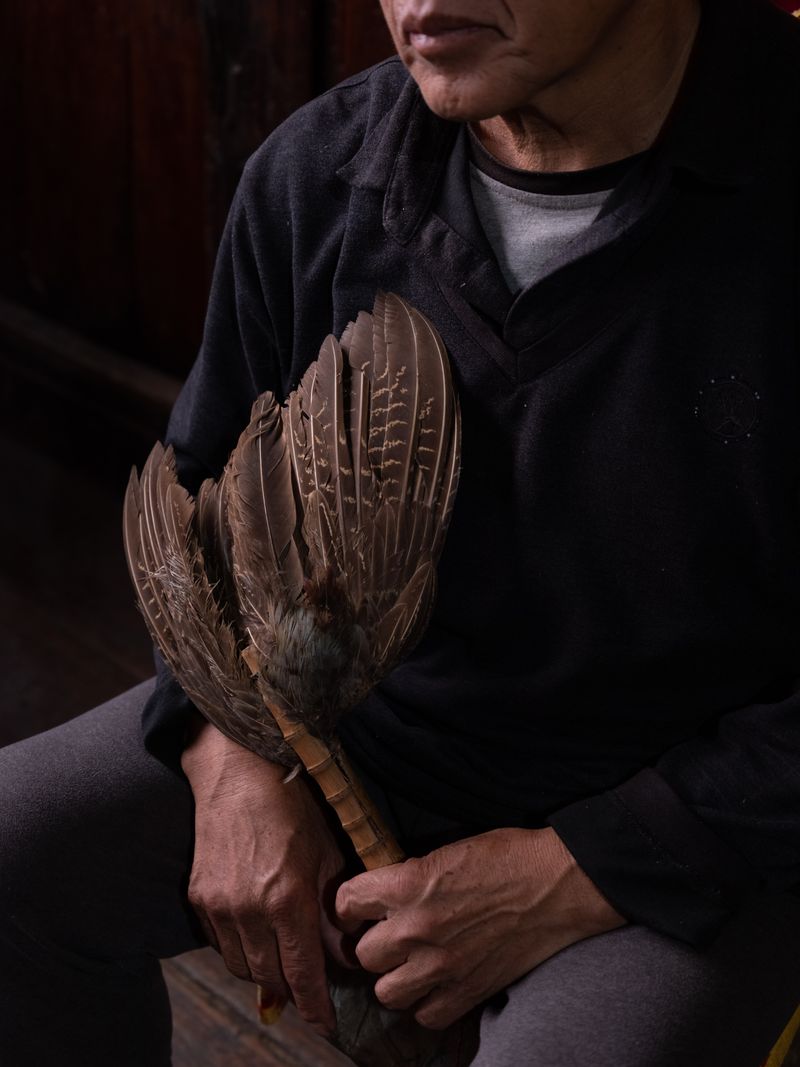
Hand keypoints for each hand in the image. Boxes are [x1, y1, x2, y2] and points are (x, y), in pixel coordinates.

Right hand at [181, 715, 349, 1036]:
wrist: (237, 771)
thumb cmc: (290, 805)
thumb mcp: (325, 852)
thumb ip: (332, 908)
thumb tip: (342, 953)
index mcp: (287, 898)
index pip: (302, 972)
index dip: (315, 1005)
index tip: (324, 1023)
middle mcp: (249, 910)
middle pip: (270, 977)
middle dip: (292, 989)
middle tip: (310, 987)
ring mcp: (218, 906)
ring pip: (242, 967)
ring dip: (265, 973)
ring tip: (284, 963)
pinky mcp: (198, 897)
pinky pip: (220, 944)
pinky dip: (240, 950)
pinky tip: (257, 936)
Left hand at [336, 827, 624, 1029]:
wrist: (558, 884)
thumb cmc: (508, 856)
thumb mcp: (447, 850)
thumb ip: (409, 875)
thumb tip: (384, 893)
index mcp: (408, 884)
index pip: (347, 902)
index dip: (348, 905)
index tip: (355, 909)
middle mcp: (417, 929)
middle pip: (363, 954)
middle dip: (373, 943)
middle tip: (390, 935)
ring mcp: (442, 966)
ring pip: (386, 992)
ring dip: (395, 977)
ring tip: (411, 962)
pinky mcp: (468, 992)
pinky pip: (426, 1016)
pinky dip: (428, 1003)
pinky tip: (438, 982)